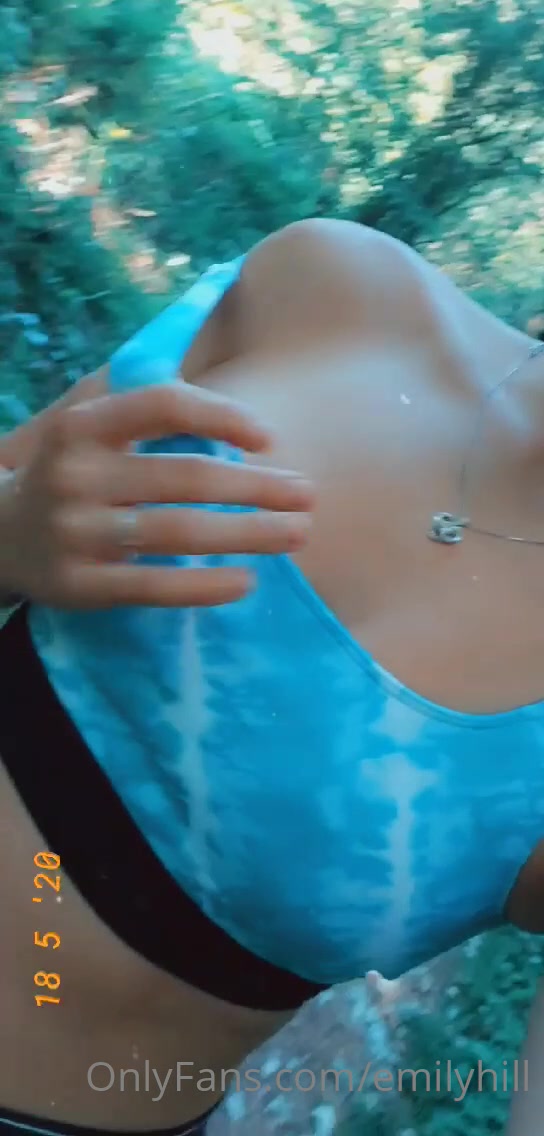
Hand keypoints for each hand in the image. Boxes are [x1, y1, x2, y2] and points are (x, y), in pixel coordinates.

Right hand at [2, 382, 312, 608]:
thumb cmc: (68, 472)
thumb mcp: (88, 428)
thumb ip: (145, 408)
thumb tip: (234, 403)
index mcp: (84, 425)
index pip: (163, 407)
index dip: (222, 417)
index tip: (270, 439)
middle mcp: (77, 475)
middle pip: (186, 476)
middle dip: (256, 486)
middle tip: (309, 495)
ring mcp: (76, 532)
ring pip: (178, 533)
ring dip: (247, 533)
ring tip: (296, 534)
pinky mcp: (80, 584)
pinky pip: (153, 586)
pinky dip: (204, 586)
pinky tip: (246, 581)